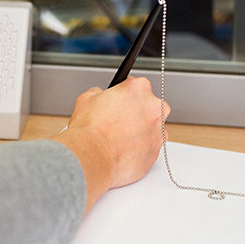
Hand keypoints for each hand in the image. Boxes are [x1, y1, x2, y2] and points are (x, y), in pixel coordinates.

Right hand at [52, 77, 169, 213]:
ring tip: (118, 138)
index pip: (137, 85)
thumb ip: (99, 93)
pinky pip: (149, 147)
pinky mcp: (156, 152)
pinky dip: (139, 149)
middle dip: (136, 113)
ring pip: (151, 129)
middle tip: (118, 121)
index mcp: (139, 89)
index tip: (120, 102)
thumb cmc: (89, 131)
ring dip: (139, 132)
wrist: (91, 158)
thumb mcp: (86, 99)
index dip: (125, 95)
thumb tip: (100, 96)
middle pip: (149, 106)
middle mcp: (155, 108)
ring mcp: (158, 131)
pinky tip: (122, 150)